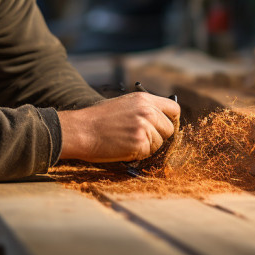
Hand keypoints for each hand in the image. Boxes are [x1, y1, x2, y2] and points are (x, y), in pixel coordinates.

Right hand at [56, 92, 179, 161]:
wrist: (81, 130)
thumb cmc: (97, 119)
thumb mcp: (123, 104)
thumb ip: (142, 109)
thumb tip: (159, 120)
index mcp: (144, 99)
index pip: (173, 108)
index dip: (169, 120)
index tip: (162, 127)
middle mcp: (147, 111)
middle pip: (169, 129)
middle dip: (157, 136)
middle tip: (138, 137)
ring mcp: (144, 127)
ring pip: (159, 144)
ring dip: (146, 147)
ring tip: (126, 141)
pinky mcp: (140, 143)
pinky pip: (148, 153)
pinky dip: (137, 154)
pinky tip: (122, 147)